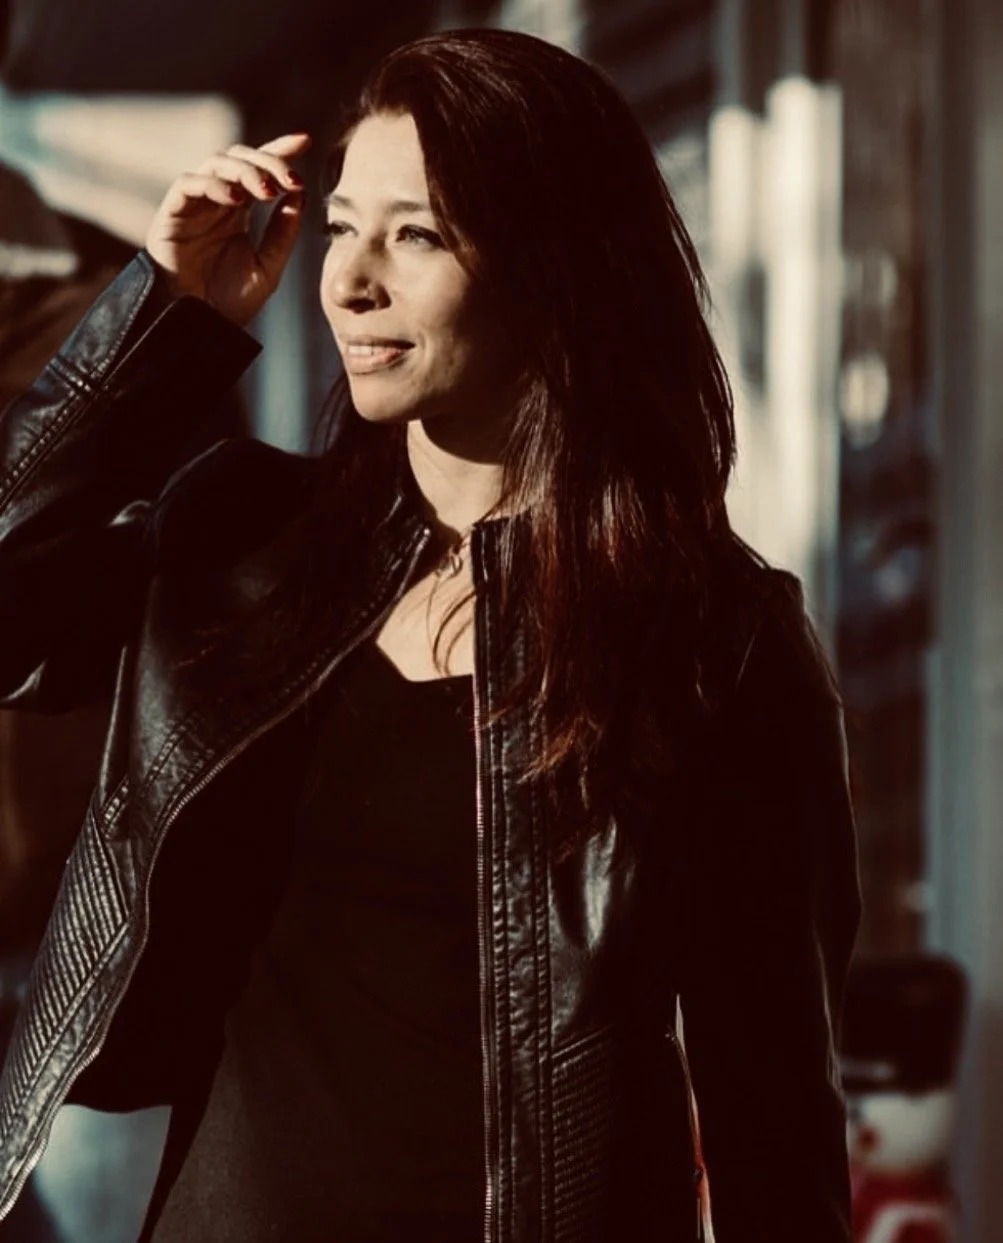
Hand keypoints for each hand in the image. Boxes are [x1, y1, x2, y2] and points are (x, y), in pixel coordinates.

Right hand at [145, 133, 310, 325]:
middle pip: (239, 158)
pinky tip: (234, 199)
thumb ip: (283, 232)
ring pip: (215, 164)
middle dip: (268, 161)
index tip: (304, 142)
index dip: (279, 150)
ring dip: (244, 171)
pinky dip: (212, 184)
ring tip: (266, 191)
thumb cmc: (229, 303)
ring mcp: (193, 205)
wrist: (199, 326)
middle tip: (290, 179)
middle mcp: (215, 201)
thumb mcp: (268, 267)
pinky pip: (188, 184)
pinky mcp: (171, 215)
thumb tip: (301, 195)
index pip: (259, 169)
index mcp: (238, 211)